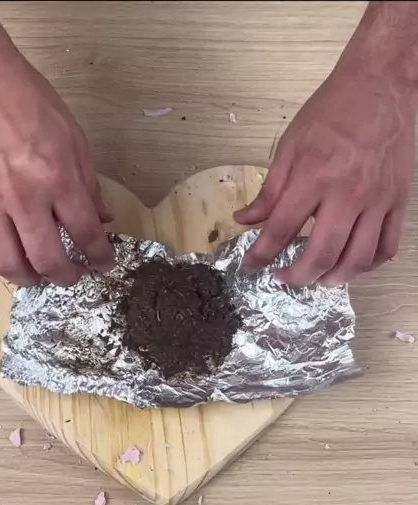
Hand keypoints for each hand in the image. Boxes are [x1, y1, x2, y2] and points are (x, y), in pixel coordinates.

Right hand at [0, 4, 113, 286]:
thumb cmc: (28, 101)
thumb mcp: (74, 138)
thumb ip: (89, 185)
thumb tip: (103, 220)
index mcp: (56, 177)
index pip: (85, 235)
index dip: (101, 258)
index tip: (106, 264)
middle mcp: (23, 197)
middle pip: (48, 261)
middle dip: (69, 277)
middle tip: (76, 275)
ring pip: (9, 264)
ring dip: (31, 278)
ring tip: (43, 273)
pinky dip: (0, 259)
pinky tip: (12, 251)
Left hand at [234, 67, 414, 285]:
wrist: (382, 85)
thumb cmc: (333, 111)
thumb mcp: (290, 145)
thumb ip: (269, 190)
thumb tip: (244, 220)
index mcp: (314, 176)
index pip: (281, 229)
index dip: (261, 255)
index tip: (251, 267)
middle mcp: (348, 193)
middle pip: (322, 254)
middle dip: (297, 276)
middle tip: (283, 279)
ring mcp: (378, 200)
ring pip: (357, 259)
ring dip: (333, 279)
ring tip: (316, 279)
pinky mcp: (398, 201)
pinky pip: (387, 247)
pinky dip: (367, 266)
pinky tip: (350, 264)